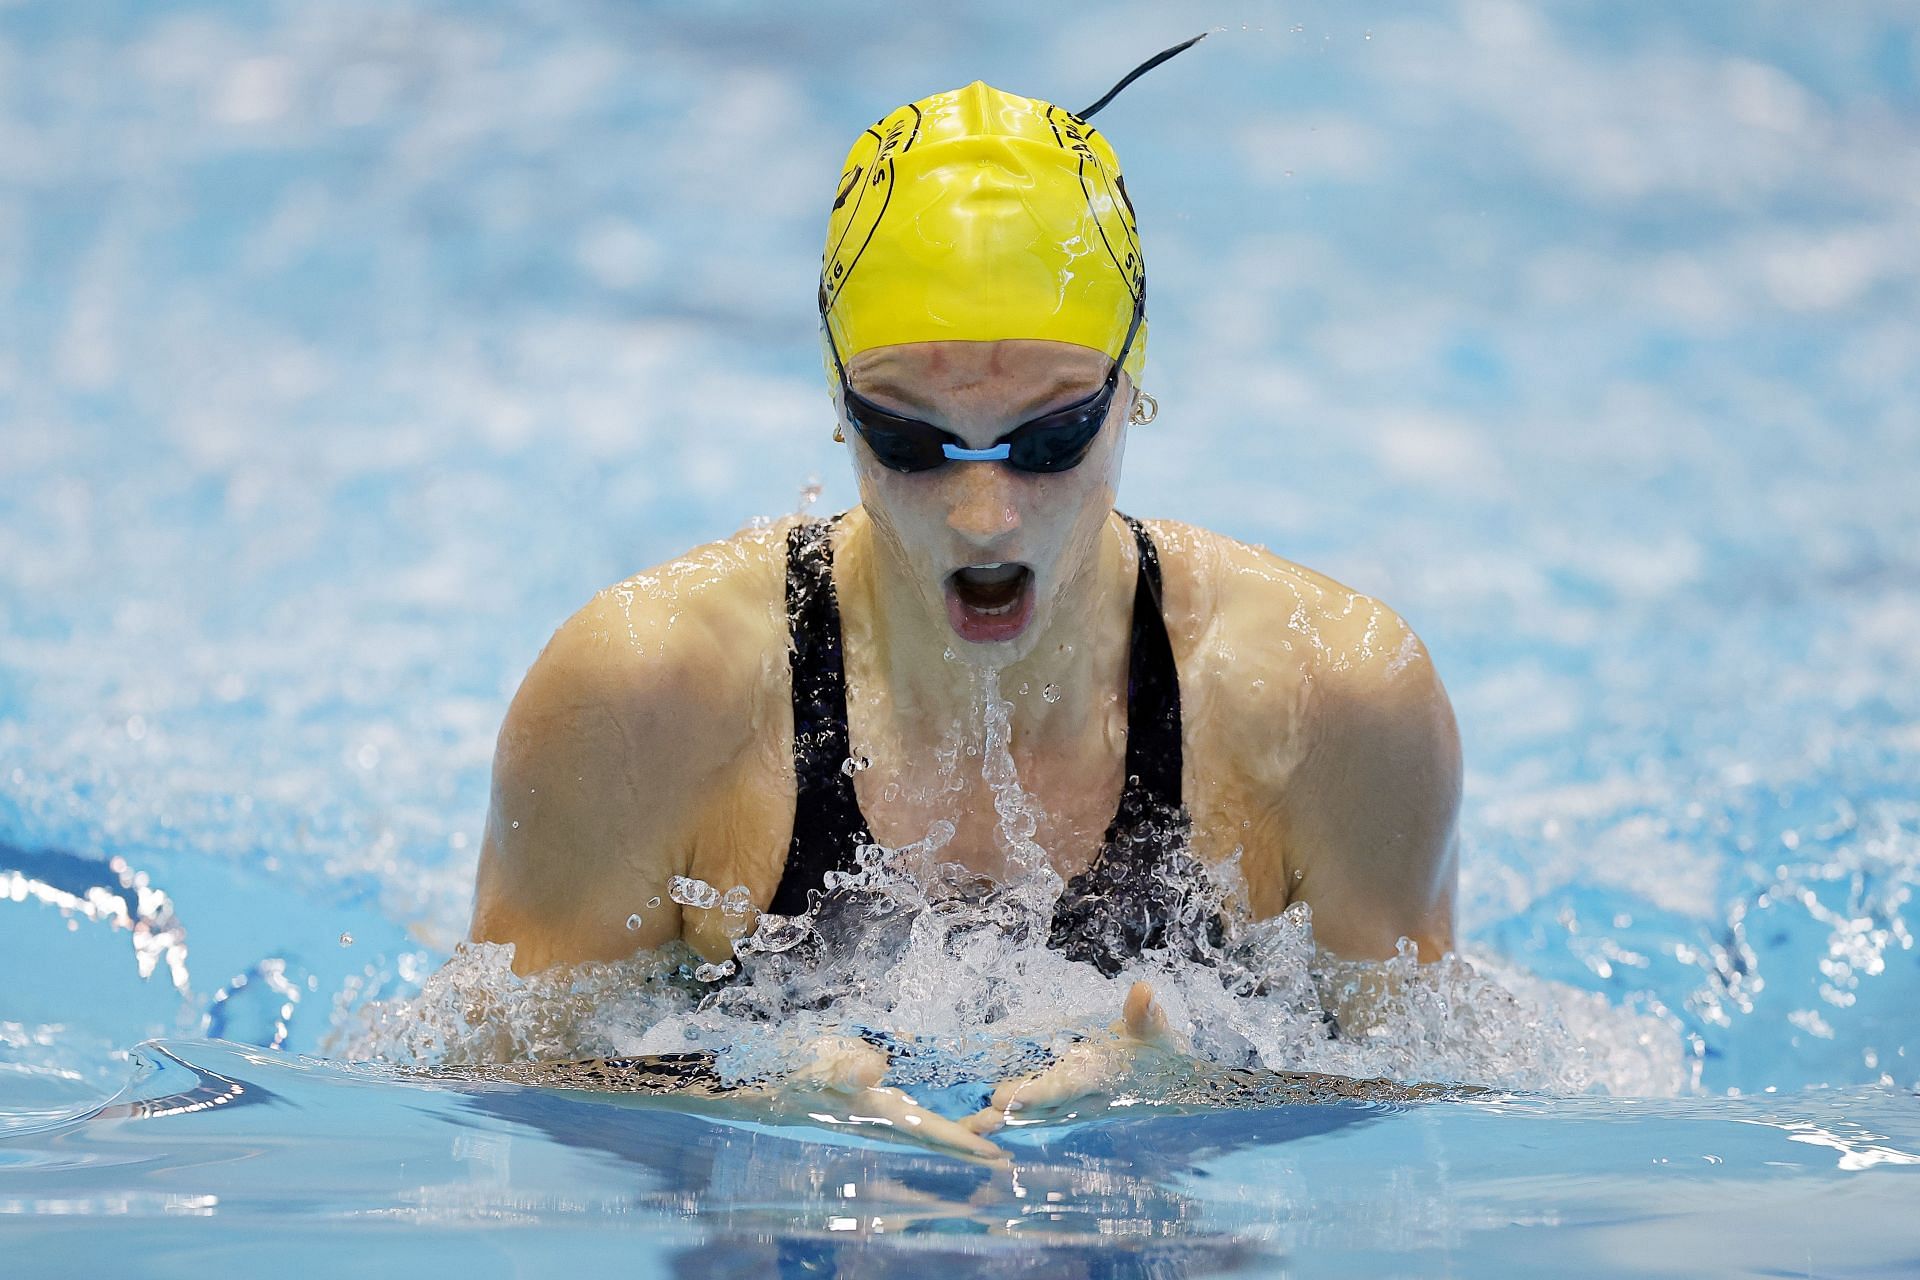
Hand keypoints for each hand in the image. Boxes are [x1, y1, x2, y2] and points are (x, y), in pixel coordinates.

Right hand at [778, 1035, 1008, 1161]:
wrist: (765, 1082)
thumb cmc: (796, 1073)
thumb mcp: (821, 1064)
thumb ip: (848, 1068)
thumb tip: (876, 1066)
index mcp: (879, 1111)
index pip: (929, 1130)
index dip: (964, 1142)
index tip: (996, 1155)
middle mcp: (883, 1116)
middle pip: (935, 1136)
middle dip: (969, 1145)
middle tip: (1004, 1157)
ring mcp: (876, 1110)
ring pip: (925, 1127)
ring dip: (955, 1133)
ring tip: (985, 1134)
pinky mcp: (869, 1101)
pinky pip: (910, 1113)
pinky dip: (933, 1119)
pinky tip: (943, 1112)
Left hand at [962, 980, 1188, 1135]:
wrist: (1166, 1082)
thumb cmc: (1155, 1050)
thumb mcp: (1153, 1030)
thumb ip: (1143, 1014)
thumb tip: (1144, 990)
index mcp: (1098, 1077)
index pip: (1066, 1087)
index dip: (1039, 1094)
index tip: (1011, 1098)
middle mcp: (1082, 1097)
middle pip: (1040, 1109)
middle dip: (1009, 1114)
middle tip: (978, 1121)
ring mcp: (1072, 1104)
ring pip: (1032, 1115)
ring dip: (1003, 1122)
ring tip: (970, 1128)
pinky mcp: (1064, 1103)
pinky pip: (1033, 1113)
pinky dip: (1009, 1118)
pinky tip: (979, 1124)